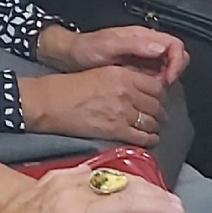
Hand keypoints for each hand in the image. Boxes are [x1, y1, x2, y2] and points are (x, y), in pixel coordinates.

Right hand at [0, 164, 189, 212]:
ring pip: (130, 205)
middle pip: (125, 186)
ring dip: (159, 211)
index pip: (109, 176)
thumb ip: (59, 189)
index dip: (135, 185)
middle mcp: (70, 191)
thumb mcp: (31, 199)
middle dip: (155, 194)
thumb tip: (85, 185)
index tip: (150, 194)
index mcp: (61, 180)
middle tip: (175, 205)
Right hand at [20, 65, 165, 144]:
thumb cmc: (69, 88)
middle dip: (159, 111)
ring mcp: (122, 112)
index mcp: (122, 75)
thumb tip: (140, 89)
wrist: (51, 103)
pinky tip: (148, 139)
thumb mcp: (101, 73)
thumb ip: (124, 79)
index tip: (158, 98)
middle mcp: (126, 92)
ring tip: (152, 127)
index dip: (160, 94)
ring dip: (154, 126)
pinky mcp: (116, 130)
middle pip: (157, 104)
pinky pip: (142, 137)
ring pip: (152, 121)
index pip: (155, 85)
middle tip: (157, 114)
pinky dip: (149, 139)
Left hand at [37, 24, 187, 85]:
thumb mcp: (107, 45)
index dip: (177, 62)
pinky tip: (143, 95)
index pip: (175, 45)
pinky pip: (153, 79)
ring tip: (151, 93)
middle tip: (161, 88)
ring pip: (166, 69)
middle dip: (173, 73)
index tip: (167, 78)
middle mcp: (146, 46)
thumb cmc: (85, 48)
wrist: (68, 57)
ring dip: (164, 82)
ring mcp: (142, 58)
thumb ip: (133, 45)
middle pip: (175, 57)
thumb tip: (159, 49)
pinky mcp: (136, 71)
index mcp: (143, 36)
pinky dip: (154, 87)